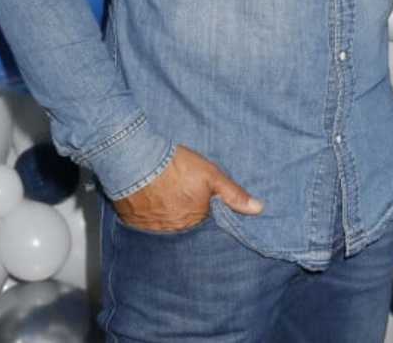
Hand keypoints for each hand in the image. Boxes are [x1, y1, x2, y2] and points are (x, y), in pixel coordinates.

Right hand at [113, 145, 262, 231]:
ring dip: (168, 221)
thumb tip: (258, 209)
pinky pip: (146, 229)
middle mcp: (177, 231)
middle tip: (181, 204)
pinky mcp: (136, 225)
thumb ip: (233, 193)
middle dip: (187, 220)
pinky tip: (150, 207)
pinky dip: (149, 221)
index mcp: (197, 221)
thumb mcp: (209, 174)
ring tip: (166, 204)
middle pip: (187, 230)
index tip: (202, 208)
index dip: (205, 216)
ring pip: (167, 230)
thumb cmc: (173, 166)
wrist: (134, 161)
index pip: (207, 227)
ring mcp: (155, 230)